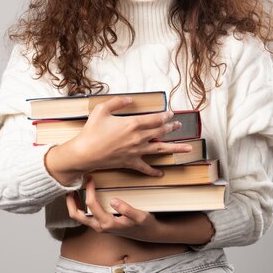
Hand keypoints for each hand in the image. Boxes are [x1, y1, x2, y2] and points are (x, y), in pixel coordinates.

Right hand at [46, 95, 192, 182]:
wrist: (84, 153)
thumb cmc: (91, 131)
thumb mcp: (101, 110)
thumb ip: (117, 102)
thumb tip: (130, 99)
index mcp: (132, 123)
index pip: (155, 119)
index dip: (165, 115)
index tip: (171, 113)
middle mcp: (138, 138)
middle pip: (160, 132)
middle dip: (172, 128)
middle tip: (179, 125)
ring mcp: (136, 151)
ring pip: (160, 149)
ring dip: (175, 148)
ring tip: (188, 147)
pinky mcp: (130, 162)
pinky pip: (145, 168)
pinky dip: (154, 172)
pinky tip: (161, 173)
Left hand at [66, 176, 161, 240]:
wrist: (148, 234)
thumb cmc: (144, 224)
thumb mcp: (140, 216)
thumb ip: (127, 210)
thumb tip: (114, 200)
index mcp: (107, 223)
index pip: (91, 204)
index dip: (89, 190)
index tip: (90, 178)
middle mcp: (100, 226)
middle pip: (76, 215)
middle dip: (70, 201)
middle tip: (69, 186)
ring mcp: (99, 226)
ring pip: (79, 217)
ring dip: (73, 204)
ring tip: (72, 190)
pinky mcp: (101, 224)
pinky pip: (85, 216)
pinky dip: (80, 206)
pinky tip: (82, 196)